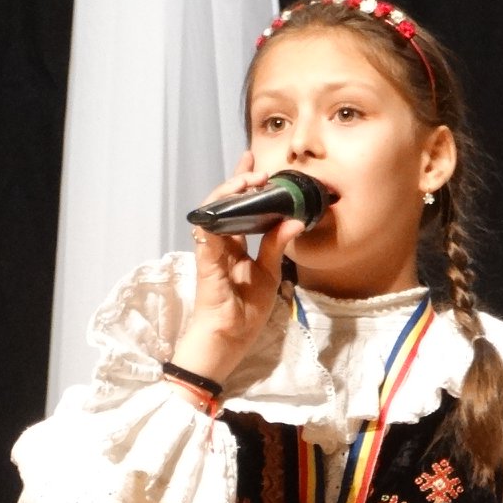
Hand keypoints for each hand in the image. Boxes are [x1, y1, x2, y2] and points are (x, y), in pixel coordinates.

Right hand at [170, 152, 304, 384]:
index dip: (243, 184)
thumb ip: (277, 246)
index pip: (237, 209)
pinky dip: (219, 214)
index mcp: (234, 248)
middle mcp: (220, 245)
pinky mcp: (207, 261)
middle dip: (236, 181)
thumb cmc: (244, 313)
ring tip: (249, 180)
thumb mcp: (269, 274)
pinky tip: (234, 201)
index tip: (255, 163)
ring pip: (213, 211)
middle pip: (222, 204)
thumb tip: (295, 219)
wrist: (227, 340)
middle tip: (255, 168)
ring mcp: (211, 252)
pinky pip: (208, 232)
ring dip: (229, 192)